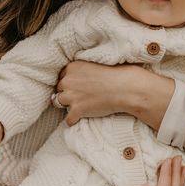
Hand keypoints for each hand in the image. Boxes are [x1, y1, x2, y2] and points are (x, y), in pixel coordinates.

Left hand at [56, 60, 173, 129]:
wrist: (125, 88)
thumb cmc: (116, 74)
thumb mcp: (95, 64)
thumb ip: (83, 70)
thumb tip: (80, 79)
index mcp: (72, 67)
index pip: (63, 76)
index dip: (71, 82)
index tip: (79, 86)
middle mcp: (68, 80)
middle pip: (59, 89)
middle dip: (68, 92)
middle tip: (82, 96)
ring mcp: (71, 96)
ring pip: (59, 102)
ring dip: (68, 105)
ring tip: (80, 106)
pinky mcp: (77, 110)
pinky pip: (68, 119)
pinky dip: (73, 120)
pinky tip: (80, 118)